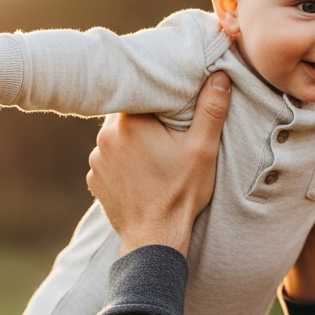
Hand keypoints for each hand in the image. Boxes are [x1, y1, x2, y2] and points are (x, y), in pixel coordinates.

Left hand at [86, 72, 231, 256]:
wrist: (155, 238)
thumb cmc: (180, 193)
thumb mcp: (202, 149)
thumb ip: (210, 110)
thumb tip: (219, 76)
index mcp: (130, 122)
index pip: (139, 93)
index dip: (157, 97)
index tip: (173, 106)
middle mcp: (105, 137)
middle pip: (128, 115)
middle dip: (147, 120)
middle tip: (170, 133)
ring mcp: (96, 160)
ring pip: (117, 138)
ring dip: (134, 142)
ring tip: (157, 157)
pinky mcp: (95, 180)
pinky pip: (110, 160)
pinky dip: (124, 163)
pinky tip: (143, 174)